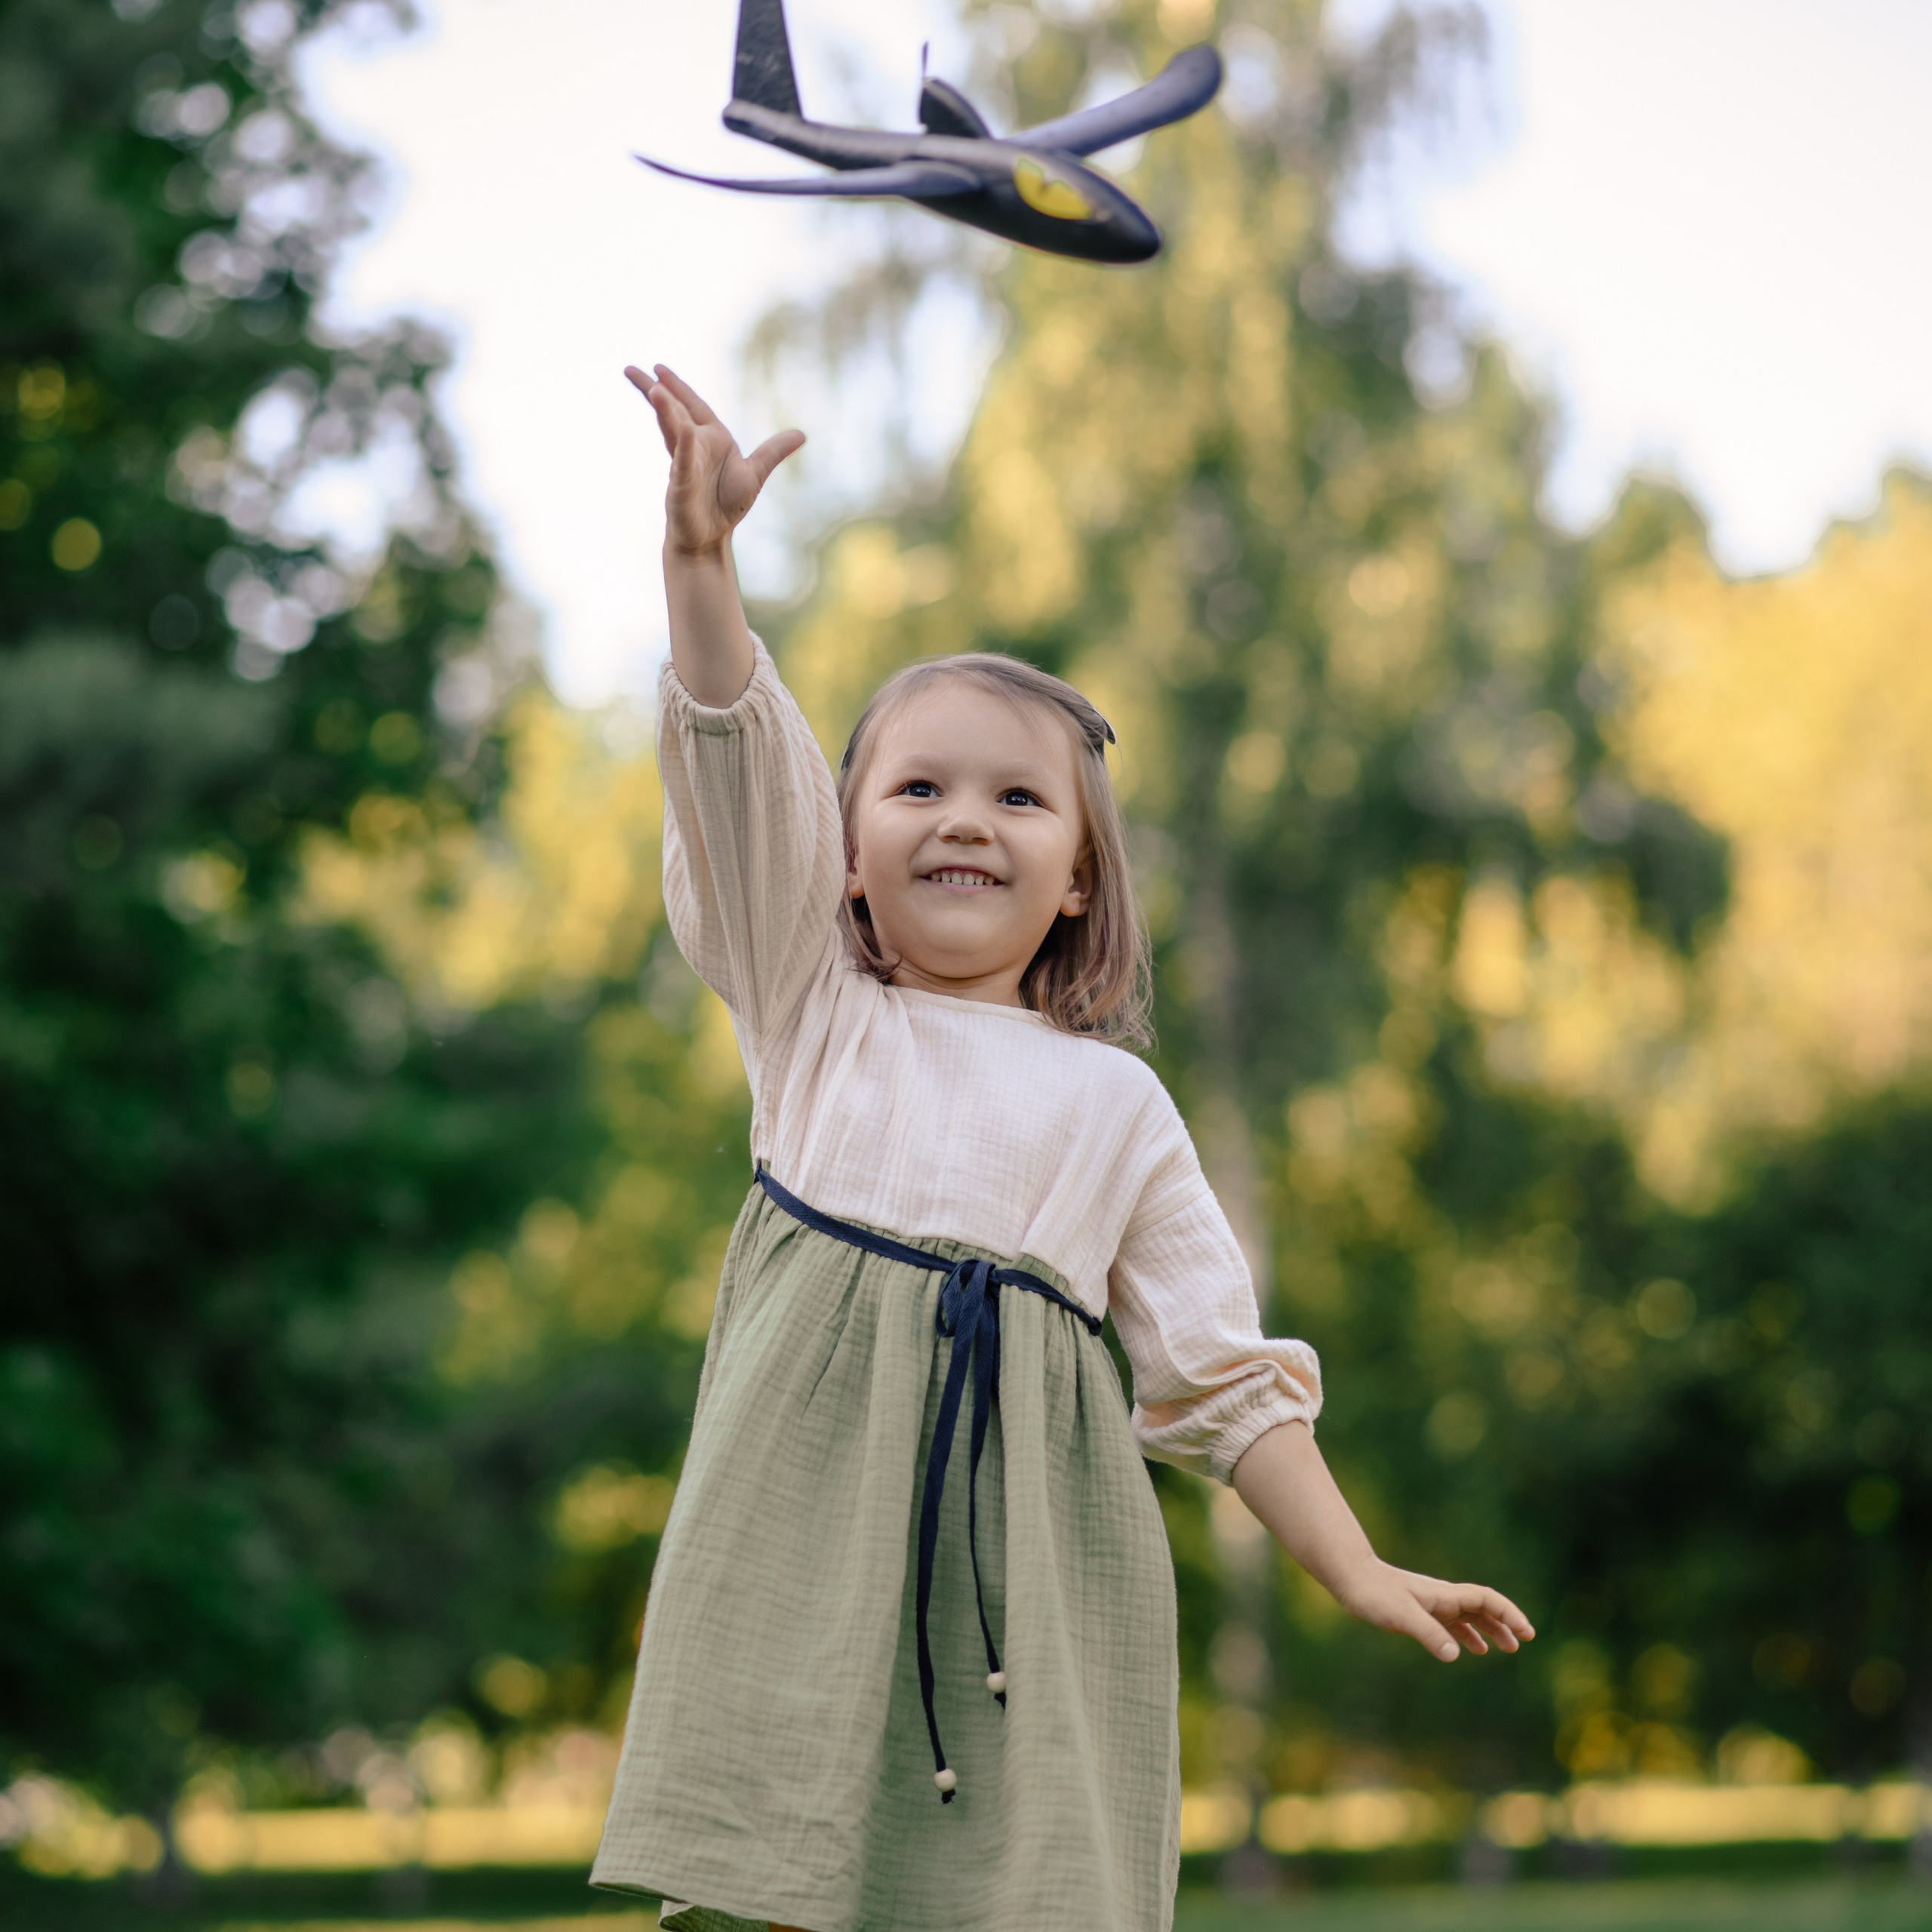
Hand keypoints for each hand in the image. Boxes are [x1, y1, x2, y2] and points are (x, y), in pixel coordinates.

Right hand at [625, 363, 803, 556]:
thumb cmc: (726, 506)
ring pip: (674, 431)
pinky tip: (683, 430)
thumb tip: (801, 434)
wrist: (710, 538)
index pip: (692, 405)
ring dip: (665, 410)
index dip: (677, 387)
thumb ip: (773, 452)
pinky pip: (683, 462)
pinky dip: (684, 446)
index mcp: (711, 439)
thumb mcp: (754, 473)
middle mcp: (694, 446)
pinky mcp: (683, 485)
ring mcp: (685, 464)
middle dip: (655, 389)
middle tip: (632, 369)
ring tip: (653, 389)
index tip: (657, 368)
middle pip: (673, 411)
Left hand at [1333, 1558, 1534, 1662]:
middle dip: (1505, 1622)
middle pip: (1483, 1607)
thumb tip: (1455, 1655)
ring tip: (1507, 1648)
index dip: (1508, 1613)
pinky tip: (1470, 1649)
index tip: (1526, 1632)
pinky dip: (1467, 1634)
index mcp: (1445, 1595)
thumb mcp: (1403, 1616)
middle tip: (1523, 1642)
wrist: (1352, 1580)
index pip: (1486, 1599)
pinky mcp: (1421, 1612)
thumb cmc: (1376, 1595)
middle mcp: (1443, 1597)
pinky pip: (1453, 1623)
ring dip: (1490, 1629)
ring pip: (1470, 1615)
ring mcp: (1433, 1604)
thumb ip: (1429, 1634)